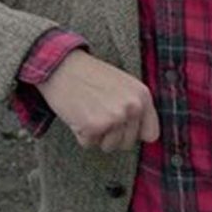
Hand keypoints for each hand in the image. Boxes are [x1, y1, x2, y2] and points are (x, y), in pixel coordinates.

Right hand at [37, 50, 158, 151]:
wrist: (61, 65)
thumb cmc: (89, 75)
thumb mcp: (122, 84)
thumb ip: (135, 107)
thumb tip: (146, 136)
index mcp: (142, 95)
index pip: (150, 134)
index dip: (134, 133)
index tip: (121, 124)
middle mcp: (132, 106)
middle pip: (127, 143)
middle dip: (111, 134)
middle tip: (97, 111)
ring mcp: (114, 117)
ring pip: (109, 146)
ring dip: (96, 135)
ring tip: (88, 110)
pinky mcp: (94, 125)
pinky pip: (88, 144)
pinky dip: (80, 133)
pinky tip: (77, 113)